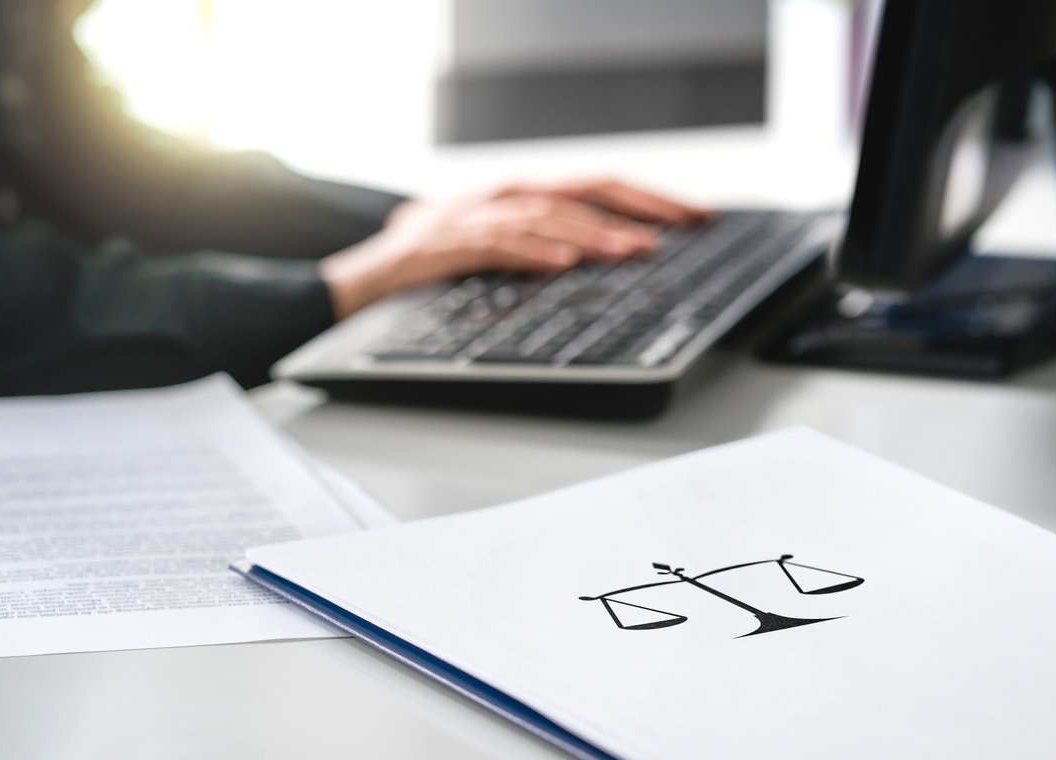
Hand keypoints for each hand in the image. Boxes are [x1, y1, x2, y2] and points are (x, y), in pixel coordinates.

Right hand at [319, 178, 709, 319]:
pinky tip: (564, 262)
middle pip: (583, 189)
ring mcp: (474, 216)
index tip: (692, 217)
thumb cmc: (432, 265)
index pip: (596, 187)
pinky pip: (498, 244)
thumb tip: (601, 258)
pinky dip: (534, 251)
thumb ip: (543, 247)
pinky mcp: (448, 243)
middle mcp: (503, 197)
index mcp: (520, 197)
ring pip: (547, 215)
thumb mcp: (496, 249)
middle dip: (638, 206)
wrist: (363, 276)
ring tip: (632, 251)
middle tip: (684, 226)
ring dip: (594, 233)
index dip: (647, 198)